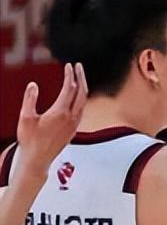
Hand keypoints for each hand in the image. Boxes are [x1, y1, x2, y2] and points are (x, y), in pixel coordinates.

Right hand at [15, 63, 87, 179]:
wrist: (38, 159)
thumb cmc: (30, 140)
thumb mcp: (25, 117)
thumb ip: (30, 99)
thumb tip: (33, 85)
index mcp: (60, 112)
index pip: (69, 88)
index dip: (70, 75)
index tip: (69, 65)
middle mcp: (71, 117)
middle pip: (81, 92)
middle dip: (81, 77)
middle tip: (79, 66)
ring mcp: (74, 124)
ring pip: (84, 102)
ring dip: (82, 88)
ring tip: (79, 78)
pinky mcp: (74, 129)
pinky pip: (82, 110)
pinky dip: (81, 99)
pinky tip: (77, 96)